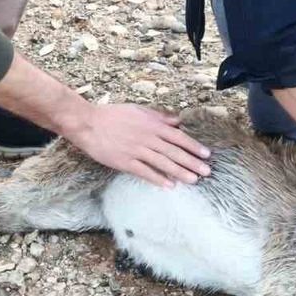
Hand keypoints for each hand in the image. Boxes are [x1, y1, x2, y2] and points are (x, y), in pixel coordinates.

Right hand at [64, 104, 211, 187]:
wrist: (89, 123)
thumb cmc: (113, 115)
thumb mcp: (139, 110)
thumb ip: (159, 116)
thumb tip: (177, 120)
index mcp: (152, 124)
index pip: (178, 137)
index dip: (193, 146)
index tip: (206, 154)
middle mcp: (147, 137)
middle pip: (174, 152)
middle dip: (192, 162)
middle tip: (206, 172)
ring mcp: (136, 150)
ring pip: (163, 163)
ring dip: (180, 172)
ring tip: (193, 180)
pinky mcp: (125, 161)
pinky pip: (145, 172)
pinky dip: (158, 179)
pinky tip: (169, 185)